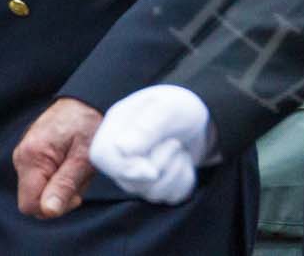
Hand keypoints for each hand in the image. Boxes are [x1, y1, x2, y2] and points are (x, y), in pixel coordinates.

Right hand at [13, 97, 100, 218]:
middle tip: (81, 172)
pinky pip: (42, 176)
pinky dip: (59, 174)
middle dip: (60, 194)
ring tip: (79, 162)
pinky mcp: (32, 152)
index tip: (75, 193)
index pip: (30, 205)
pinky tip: (72, 159)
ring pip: (40, 187)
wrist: (89, 96)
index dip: (53, 207)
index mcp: (31, 157)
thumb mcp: (84, 155)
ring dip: (62, 184)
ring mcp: (25, 154)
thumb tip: (48, 211)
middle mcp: (21, 156)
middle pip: (34, 198)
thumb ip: (65, 185)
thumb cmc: (89, 121)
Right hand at [88, 85, 213, 205]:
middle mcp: (121, 153)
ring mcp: (136, 173)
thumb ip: (147, 127)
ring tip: (181, 149)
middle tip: (175, 142)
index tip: (153, 168)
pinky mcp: (155, 185)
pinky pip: (169, 196)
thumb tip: (122, 149)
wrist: (201, 117)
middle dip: (161, 165)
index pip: (102, 156)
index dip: (126, 168)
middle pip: (128, 180)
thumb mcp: (169, 108)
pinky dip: (184, 181)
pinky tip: (184, 163)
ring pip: (150, 192)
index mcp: (117, 127)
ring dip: (175, 172)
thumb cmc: (181, 107)